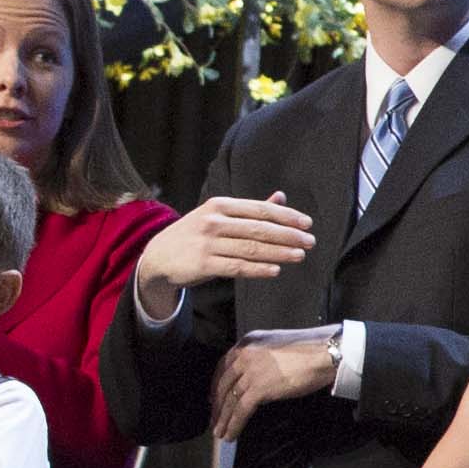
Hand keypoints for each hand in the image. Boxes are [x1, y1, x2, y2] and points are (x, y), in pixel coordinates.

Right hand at [141, 192, 319, 295]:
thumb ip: (249, 209)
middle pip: (259, 228)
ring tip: (299, 255)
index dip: (286, 216)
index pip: (260, 209)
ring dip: (278, 252)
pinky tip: (275, 270)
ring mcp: (207, 243)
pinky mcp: (203, 264)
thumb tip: (281, 197)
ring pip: (250, 248)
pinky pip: (236, 267)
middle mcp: (214, 221)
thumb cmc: (195, 234)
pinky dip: (257, 269)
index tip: (307, 223)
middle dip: (288, 235)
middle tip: (310, 241)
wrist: (158, 256)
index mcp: (220, 205)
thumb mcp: (218, 216)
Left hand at [210, 328, 342, 435]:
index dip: (217, 385)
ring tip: (220, 432)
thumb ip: (262, 359)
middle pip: (223, 384)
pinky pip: (241, 410)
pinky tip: (231, 434)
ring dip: (223, 419)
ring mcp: (250, 372)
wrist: (323, 354)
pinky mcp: (259, 388)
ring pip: (230, 400)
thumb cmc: (309, 350)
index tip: (215, 398)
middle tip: (215, 419)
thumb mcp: (277, 347)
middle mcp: (244, 355)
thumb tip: (257, 378)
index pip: (224, 366)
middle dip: (217, 405)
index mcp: (247, 343)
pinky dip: (234, 424)